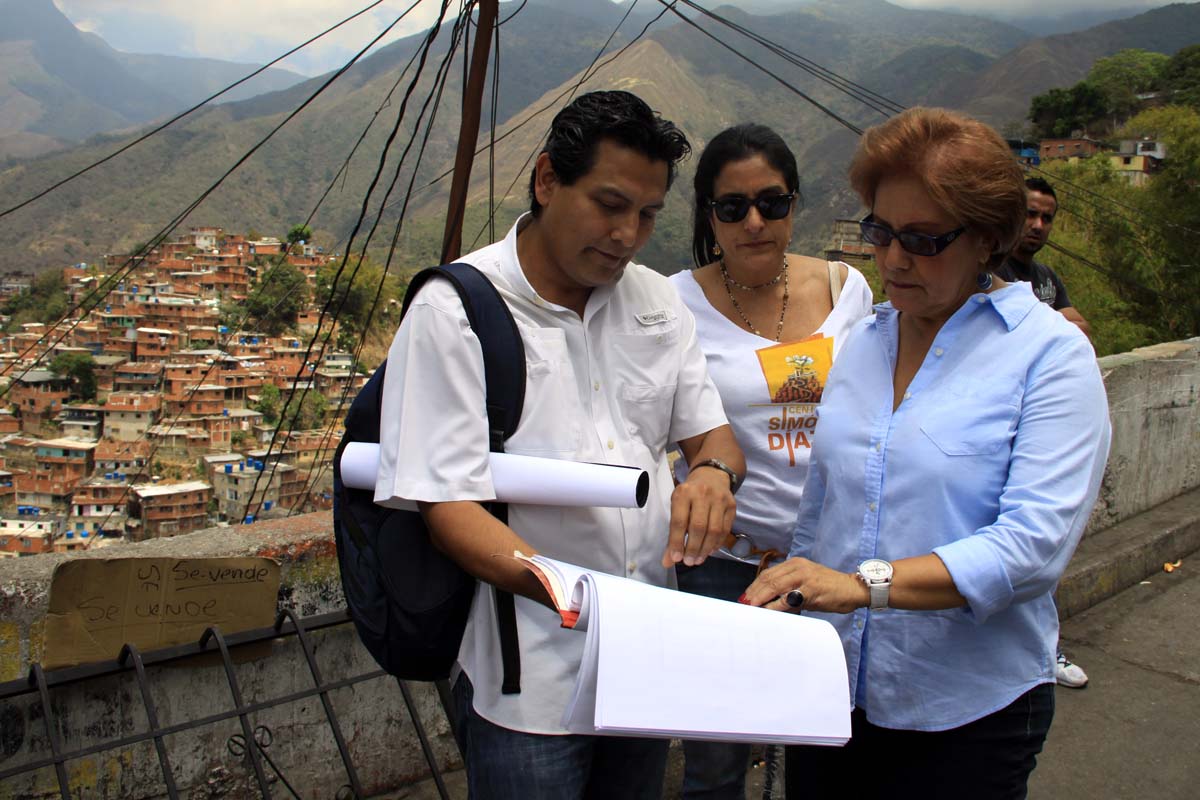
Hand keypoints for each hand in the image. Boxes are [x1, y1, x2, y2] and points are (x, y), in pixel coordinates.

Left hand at [661, 466, 735, 567]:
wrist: (711, 475)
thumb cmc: (690, 495)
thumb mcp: (677, 507)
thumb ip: (673, 534)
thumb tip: (667, 561)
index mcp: (683, 493)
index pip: (679, 521)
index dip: (677, 542)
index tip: (675, 558)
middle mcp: (702, 493)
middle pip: (699, 527)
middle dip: (693, 548)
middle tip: (689, 561)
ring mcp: (719, 499)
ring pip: (714, 530)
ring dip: (705, 549)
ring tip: (698, 559)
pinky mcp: (732, 505)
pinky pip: (725, 529)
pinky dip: (717, 543)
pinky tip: (709, 550)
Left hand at [741, 557, 867, 613]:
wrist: (852, 589)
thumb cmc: (829, 588)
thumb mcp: (806, 581)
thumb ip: (788, 587)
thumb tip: (768, 600)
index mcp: (795, 564)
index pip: (768, 574)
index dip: (754, 586)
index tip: (744, 597)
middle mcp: (798, 567)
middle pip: (768, 579)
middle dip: (753, 593)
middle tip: (743, 604)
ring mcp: (804, 577)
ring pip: (775, 586)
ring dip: (760, 598)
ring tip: (750, 608)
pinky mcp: (811, 590)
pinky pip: (788, 598)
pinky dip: (775, 605)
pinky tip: (767, 612)